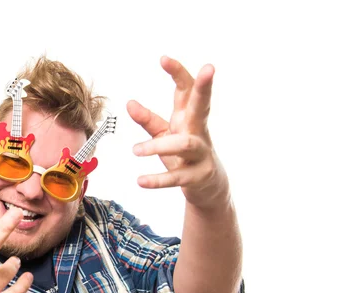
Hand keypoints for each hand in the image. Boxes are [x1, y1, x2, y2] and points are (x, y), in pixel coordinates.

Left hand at [127, 56, 229, 208]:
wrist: (209, 187)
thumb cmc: (184, 154)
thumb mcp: (165, 134)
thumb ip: (148, 120)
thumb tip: (129, 103)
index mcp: (189, 118)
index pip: (187, 90)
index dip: (178, 73)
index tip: (163, 58)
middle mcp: (199, 131)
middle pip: (203, 106)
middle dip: (205, 88)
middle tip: (210, 67)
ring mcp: (202, 154)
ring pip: (185, 144)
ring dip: (159, 146)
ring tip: (135, 150)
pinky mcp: (198, 176)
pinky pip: (178, 177)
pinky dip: (159, 180)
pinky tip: (141, 181)